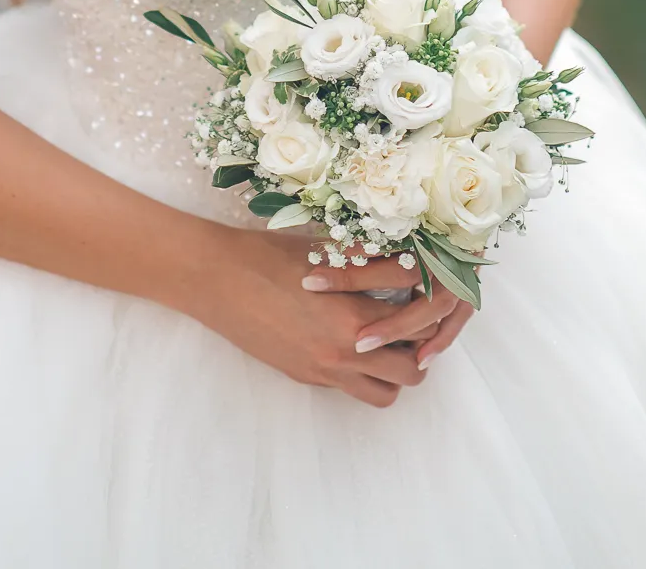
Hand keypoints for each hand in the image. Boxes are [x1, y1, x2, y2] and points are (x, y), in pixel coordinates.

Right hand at [192, 227, 441, 407]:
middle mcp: (344, 353)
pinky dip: (360, 374)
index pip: (415, 330)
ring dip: (392, 373)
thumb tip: (403, 259)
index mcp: (354, 316)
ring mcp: (323, 371)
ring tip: (385, 343)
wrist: (218, 280)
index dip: (427, 316)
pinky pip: (348, 389)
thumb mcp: (324, 251)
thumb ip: (366, 262)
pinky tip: (349, 344)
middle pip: (410, 372)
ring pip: (383, 394)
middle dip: (418, 352)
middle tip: (412, 327)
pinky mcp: (303, 377)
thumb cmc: (268, 255)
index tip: (425, 301)